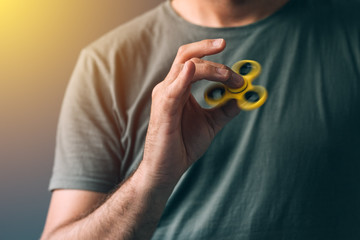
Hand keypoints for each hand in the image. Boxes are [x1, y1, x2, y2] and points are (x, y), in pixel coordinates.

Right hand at [140, 39, 243, 186]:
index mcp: (178, 89)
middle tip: (225, 45)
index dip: (218, 63)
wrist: (166, 169)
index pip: (195, 63)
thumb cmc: (182, 145)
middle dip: (207, 48)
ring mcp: (164, 97)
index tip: (239, 77)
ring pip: (185, 67)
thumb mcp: (210, 124)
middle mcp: (169, 88)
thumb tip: (242, 97)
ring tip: (228, 76)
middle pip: (187, 56)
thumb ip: (224, 109)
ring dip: (209, 67)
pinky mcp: (163, 110)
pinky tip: (194, 68)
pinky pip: (173, 89)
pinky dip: (184, 76)